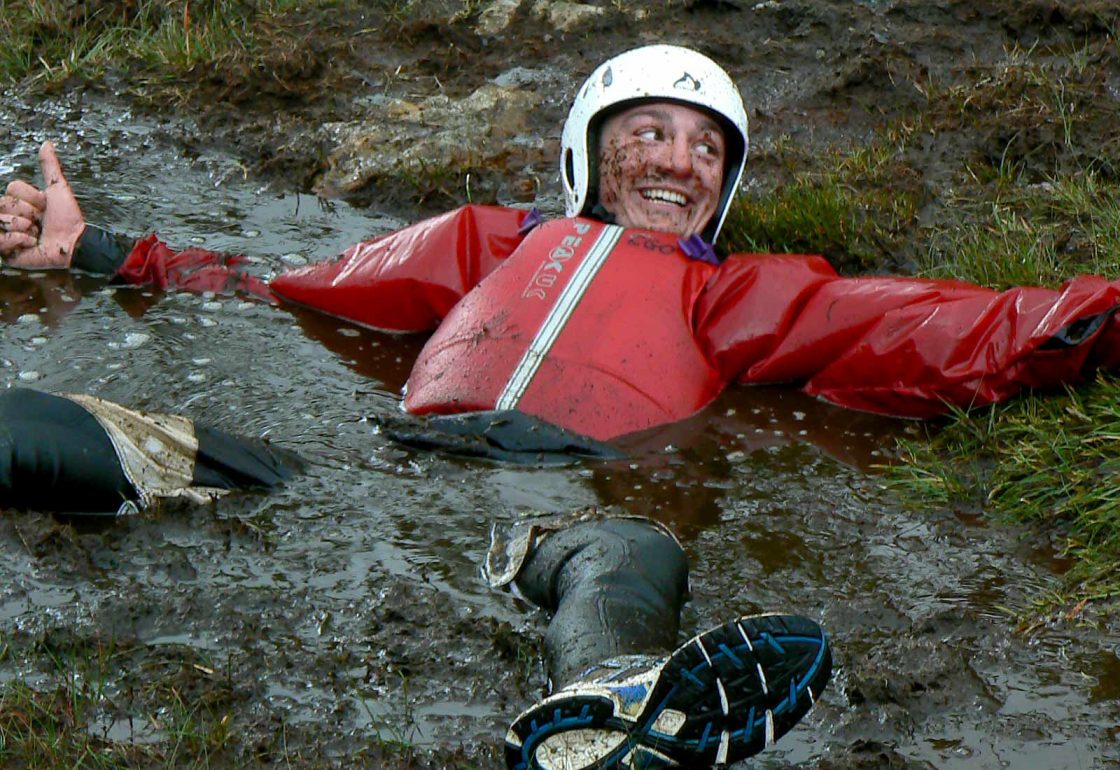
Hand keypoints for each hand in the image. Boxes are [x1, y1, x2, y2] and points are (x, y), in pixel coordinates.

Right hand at [0, 141, 84, 268]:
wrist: (75, 242)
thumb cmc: (68, 218)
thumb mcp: (58, 189)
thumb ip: (50, 167)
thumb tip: (47, 143)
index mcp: (19, 202)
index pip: (12, 188)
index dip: (31, 197)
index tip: (45, 206)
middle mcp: (10, 216)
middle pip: (3, 202)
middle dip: (27, 211)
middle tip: (40, 221)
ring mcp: (7, 234)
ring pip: (0, 219)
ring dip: (23, 225)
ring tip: (36, 232)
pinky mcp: (7, 252)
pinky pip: (1, 239)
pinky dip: (18, 240)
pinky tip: (31, 243)